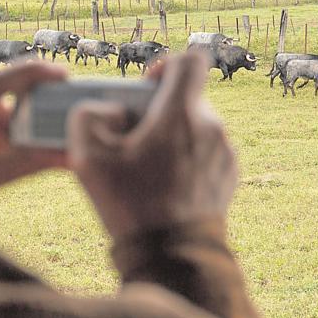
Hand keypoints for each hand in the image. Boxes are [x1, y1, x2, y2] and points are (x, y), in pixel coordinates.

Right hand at [66, 53, 236, 240]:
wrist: (173, 256)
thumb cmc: (131, 205)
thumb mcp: (88, 157)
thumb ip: (88, 115)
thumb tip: (107, 110)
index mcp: (182, 112)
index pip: (189, 61)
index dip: (165, 65)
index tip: (146, 87)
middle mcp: (213, 127)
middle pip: (190, 98)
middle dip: (162, 110)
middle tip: (135, 137)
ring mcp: (226, 153)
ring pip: (199, 128)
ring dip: (176, 136)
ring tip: (149, 167)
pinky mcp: (229, 178)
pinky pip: (208, 154)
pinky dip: (189, 159)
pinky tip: (166, 186)